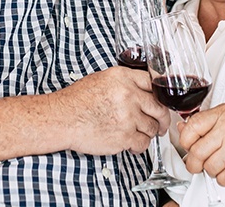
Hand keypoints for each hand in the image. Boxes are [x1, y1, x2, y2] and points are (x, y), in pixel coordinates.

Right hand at [54, 67, 168, 155]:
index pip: (153, 84)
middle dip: (162, 119)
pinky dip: (139, 146)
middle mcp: (129, 95)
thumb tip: (143, 91)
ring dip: (148, 133)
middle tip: (162, 124)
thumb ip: (125, 83)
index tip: (161, 103)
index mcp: (123, 77)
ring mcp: (128, 116)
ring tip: (138, 134)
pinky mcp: (125, 136)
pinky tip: (131, 144)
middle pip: (159, 107)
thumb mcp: (102, 79)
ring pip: (152, 127)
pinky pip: (143, 143)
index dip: (159, 96)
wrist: (62, 118)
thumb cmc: (77, 100)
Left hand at [177, 103, 224, 186]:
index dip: (186, 140)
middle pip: (197, 151)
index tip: (189, 146)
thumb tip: (182, 128)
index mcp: (224, 113)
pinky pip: (222, 178)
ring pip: (209, 167)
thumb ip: (206, 122)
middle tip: (198, 164)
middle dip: (194, 162)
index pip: (192, 126)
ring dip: (211, 171)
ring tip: (221, 164)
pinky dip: (223, 179)